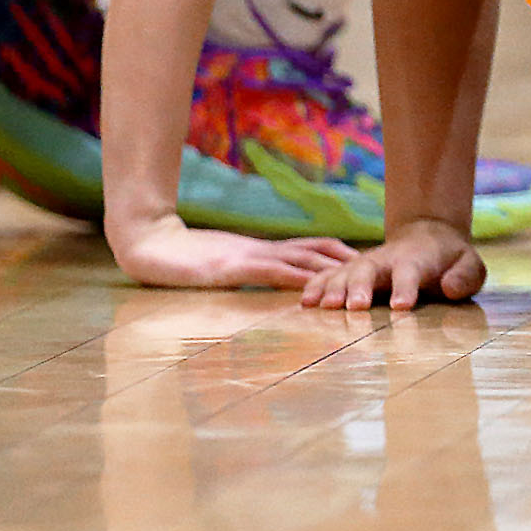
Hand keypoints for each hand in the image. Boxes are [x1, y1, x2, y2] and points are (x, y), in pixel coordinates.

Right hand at [110, 212, 356, 289]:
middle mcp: (262, 251)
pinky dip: (297, 279)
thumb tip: (272, 286)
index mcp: (261, 251)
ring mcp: (249, 257)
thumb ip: (247, 274)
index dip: (339, 254)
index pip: (309, 249)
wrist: (148, 244)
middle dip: (350, 259)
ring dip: (332, 270)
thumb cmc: (180, 260)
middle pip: (317, 249)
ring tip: (362, 278)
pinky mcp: (234, 268)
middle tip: (381, 268)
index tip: (368, 262)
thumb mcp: (222, 268)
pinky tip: (316, 287)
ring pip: (302, 260)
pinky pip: (273, 272)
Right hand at [300, 219, 484, 310]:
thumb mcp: (470, 264)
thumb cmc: (450, 259)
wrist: (427, 237)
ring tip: (324, 307)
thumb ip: (465, 276)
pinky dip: (316, 287)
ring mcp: (365, 264)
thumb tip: (450, 288)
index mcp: (416, 260)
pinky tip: (305, 302)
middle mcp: (386, 260)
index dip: (406, 288)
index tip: (402, 307)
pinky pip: (329, 276)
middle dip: (361, 287)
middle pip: (369, 270)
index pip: (410, 272)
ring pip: (345, 273)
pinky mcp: (350, 271)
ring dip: (334, 288)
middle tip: (356, 308)